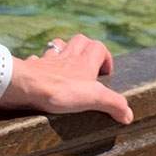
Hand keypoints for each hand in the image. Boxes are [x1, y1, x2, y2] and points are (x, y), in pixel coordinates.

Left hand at [0, 33, 133, 124]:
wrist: (26, 86)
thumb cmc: (60, 90)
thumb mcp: (93, 98)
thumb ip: (113, 104)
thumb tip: (129, 114)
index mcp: (83, 62)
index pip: (98, 47)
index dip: (105, 56)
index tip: (106, 73)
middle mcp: (66, 56)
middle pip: (79, 40)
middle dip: (86, 48)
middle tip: (89, 66)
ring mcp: (48, 60)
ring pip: (58, 46)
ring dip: (64, 52)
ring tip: (67, 66)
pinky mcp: (32, 68)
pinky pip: (37, 60)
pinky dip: (41, 64)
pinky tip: (42, 74)